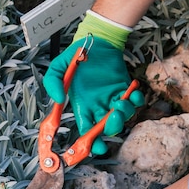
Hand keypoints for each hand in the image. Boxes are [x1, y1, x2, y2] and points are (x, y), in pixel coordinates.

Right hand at [43, 12, 144, 154]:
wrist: (95, 41)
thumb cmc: (77, 56)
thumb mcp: (58, 67)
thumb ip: (53, 83)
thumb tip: (58, 100)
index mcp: (83, 106)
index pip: (86, 130)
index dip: (91, 142)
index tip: (96, 147)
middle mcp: (98, 106)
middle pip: (106, 127)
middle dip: (111, 127)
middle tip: (112, 118)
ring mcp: (112, 98)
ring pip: (122, 116)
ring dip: (124, 113)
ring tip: (120, 102)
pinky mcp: (125, 89)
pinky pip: (134, 101)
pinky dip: (136, 100)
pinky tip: (132, 94)